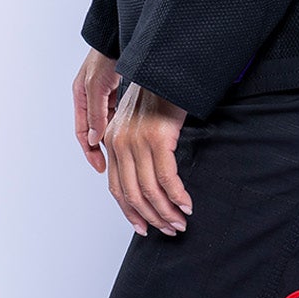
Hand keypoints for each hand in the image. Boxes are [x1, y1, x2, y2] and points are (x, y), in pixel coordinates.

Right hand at [73, 47, 122, 174]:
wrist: (121, 36)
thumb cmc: (105, 56)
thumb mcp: (97, 86)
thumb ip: (95, 113)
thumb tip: (92, 138)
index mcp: (80, 97)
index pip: (81, 132)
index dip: (89, 151)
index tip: (100, 166)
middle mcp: (90, 97)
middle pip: (93, 130)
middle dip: (101, 148)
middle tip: (113, 164)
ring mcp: (103, 94)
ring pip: (106, 123)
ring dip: (113, 136)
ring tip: (124, 152)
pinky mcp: (116, 90)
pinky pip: (117, 113)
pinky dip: (122, 123)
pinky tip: (132, 132)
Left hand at [105, 78, 191, 236]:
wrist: (166, 67)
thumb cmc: (157, 94)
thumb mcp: (137, 121)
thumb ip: (135, 147)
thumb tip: (146, 179)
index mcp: (112, 142)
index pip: (116, 188)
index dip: (130, 213)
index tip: (144, 228)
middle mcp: (119, 143)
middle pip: (132, 194)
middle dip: (152, 218)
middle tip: (170, 230)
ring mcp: (137, 141)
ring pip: (149, 189)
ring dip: (166, 211)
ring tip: (180, 223)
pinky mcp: (157, 138)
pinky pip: (166, 177)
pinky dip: (177, 195)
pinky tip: (187, 205)